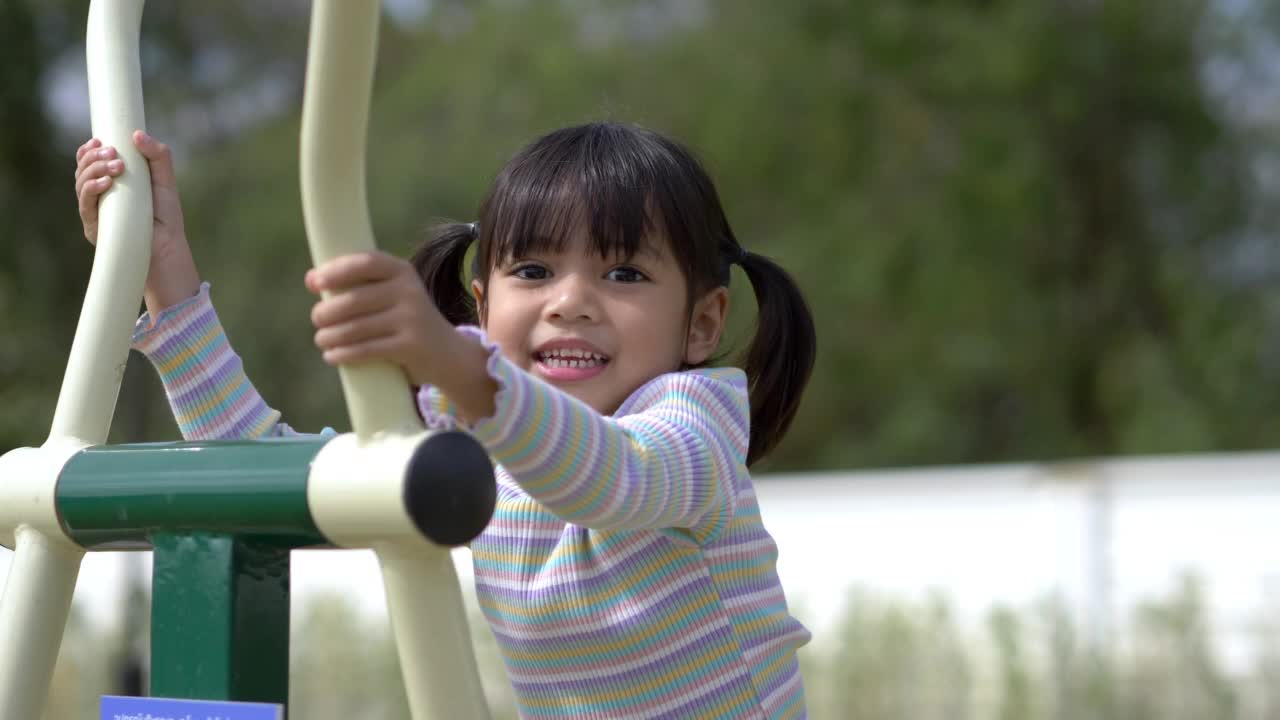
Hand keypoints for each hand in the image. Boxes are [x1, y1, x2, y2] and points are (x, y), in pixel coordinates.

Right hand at [74, 131, 200, 314]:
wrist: (167, 248)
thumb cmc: (166, 216)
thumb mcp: (165, 181)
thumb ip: (158, 156)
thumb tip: (136, 133)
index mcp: (112, 183)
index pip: (90, 162)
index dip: (89, 150)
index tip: (99, 140)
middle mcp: (99, 197)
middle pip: (82, 170)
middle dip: (93, 158)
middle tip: (112, 153)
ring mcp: (95, 212)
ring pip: (81, 184)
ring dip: (94, 170)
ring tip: (116, 166)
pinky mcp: (94, 228)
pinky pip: (86, 204)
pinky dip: (93, 189)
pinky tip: (107, 182)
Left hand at [306, 251, 454, 383]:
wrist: (448, 353)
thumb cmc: (406, 320)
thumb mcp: (394, 294)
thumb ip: (361, 284)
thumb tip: (311, 278)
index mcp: (402, 271)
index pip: (365, 262)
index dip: (336, 271)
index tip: (313, 283)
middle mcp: (409, 291)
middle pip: (354, 299)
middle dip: (326, 311)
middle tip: (317, 320)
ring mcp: (411, 319)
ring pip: (356, 328)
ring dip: (329, 336)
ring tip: (321, 340)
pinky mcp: (410, 346)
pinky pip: (366, 350)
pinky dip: (343, 354)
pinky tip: (332, 356)